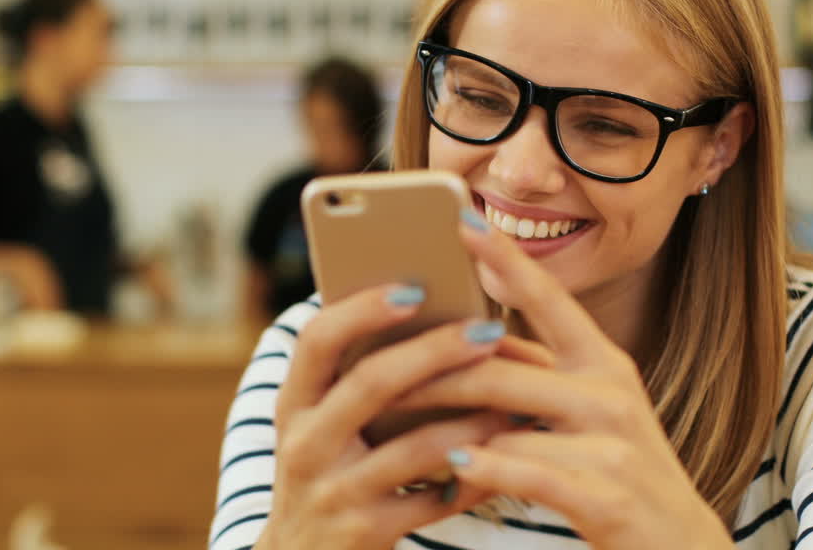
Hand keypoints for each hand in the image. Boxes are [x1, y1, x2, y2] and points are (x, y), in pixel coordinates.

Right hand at [257, 284, 548, 549]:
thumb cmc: (327, 473)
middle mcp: (306, 444)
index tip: (415, 286)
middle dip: (436, 352)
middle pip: (372, 384)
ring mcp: (335, 491)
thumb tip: (423, 307)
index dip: (363, 310)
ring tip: (518, 401)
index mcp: (294, 404)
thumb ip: (350, 379)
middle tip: (489, 330)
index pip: (318, 340)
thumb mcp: (317, 425)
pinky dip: (477, 476)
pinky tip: (509, 459)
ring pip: (415, 447)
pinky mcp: (368, 532)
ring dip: (474, 420)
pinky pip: (436, 500)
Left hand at [391, 215, 733, 549]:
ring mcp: (612, 443)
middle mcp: (609, 393)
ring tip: (393, 425)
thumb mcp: (589, 409)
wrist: (681, 545)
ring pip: (503, 421)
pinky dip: (484, 468)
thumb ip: (538, 373)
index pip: (548, 298)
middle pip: (499, 368)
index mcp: (603, 362)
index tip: (463, 219)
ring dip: (442, 425)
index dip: (505, 258)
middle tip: (374, 366)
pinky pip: (527, 471)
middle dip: (431, 370)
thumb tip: (466, 338)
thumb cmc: (616, 470)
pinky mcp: (606, 495)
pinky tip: (454, 466)